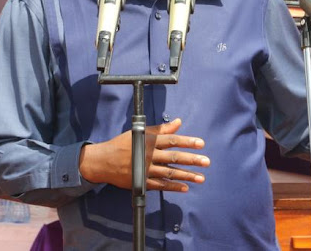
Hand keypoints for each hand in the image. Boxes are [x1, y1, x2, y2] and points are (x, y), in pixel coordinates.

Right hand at [79, 118, 209, 191]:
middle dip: (191, 160)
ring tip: (201, 178)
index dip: (187, 141)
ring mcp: (145, 170)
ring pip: (169, 173)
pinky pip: (159, 185)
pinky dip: (172, 186)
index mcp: (149, 141)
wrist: (103, 161)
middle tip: (206, 162)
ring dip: (186, 176)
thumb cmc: (123, 144)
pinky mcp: (141, 182)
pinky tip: (185, 188)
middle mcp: (148, 155)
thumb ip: (161, 129)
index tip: (201, 143)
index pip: (171, 140)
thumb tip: (178, 122)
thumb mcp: (141, 133)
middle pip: (173, 157)